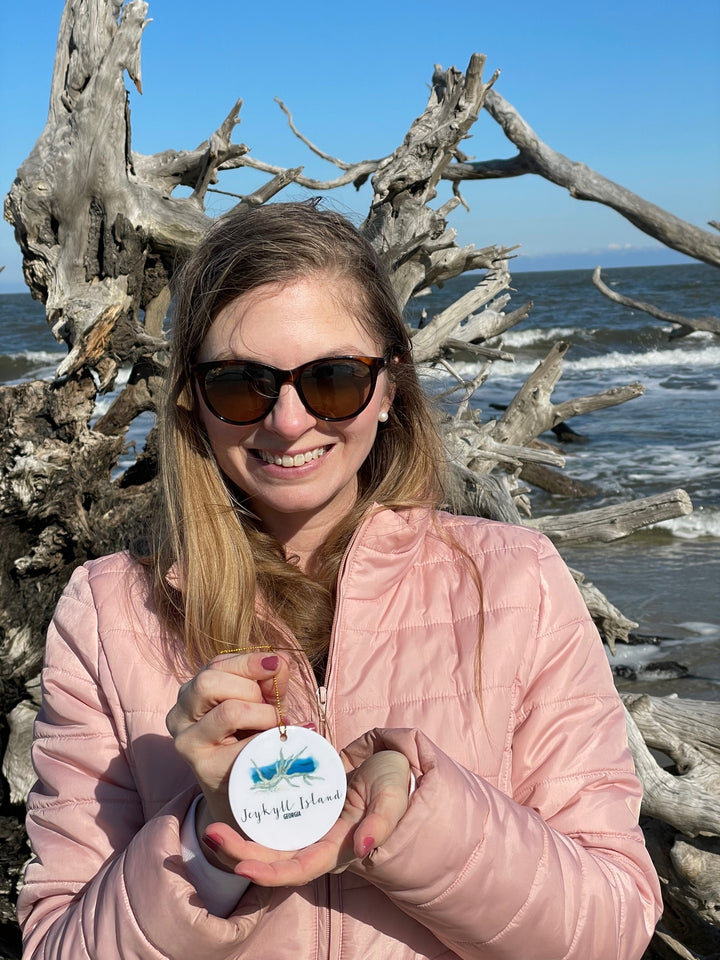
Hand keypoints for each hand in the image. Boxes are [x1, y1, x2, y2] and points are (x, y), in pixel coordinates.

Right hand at [166, 651, 290, 828]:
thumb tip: (282, 662)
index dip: (248, 661)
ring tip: (276, 725)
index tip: (276, 663)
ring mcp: (187, 742)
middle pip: (209, 682)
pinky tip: (277, 742)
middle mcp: (180, 715)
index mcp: (192, 693)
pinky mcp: (204, 768)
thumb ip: (269, 682)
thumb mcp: (260, 703)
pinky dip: (266, 740)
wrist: (240, 789)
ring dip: (262, 714)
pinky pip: (242, 745)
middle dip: (250, 689)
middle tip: (273, 706)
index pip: (215, 665)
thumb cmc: (249, 738)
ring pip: (228, 711)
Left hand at [202, 749, 410, 885]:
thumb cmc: (394, 784)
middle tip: (211, 834)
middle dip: (239, 855)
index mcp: (335, 849)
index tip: (241, 867)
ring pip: (265, 839)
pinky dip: (250, 813)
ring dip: (237, 839)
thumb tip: (363, 846)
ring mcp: (305, 823)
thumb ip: (380, 823)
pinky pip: (269, 813)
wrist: (391, 762)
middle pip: (272, 859)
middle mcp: (315, 841)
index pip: (297, 869)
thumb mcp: (392, 800)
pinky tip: (231, 801)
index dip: (269, 873)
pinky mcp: (299, 803)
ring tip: (211, 828)